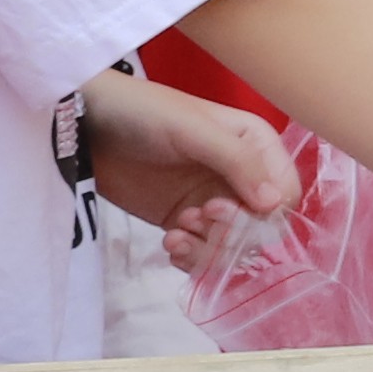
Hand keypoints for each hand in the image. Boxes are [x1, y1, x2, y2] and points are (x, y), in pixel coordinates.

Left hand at [79, 69, 297, 236]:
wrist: (86, 123)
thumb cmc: (143, 113)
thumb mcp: (193, 130)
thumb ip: (238, 163)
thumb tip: (276, 205)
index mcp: (256, 146)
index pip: (285, 194)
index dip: (262, 213)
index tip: (220, 208)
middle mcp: (242, 177)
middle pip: (262, 227)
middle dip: (230, 233)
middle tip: (192, 218)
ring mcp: (213, 201)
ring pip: (234, 246)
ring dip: (208, 250)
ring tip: (175, 235)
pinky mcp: (185, 221)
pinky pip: (204, 253)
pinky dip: (191, 258)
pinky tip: (169, 244)